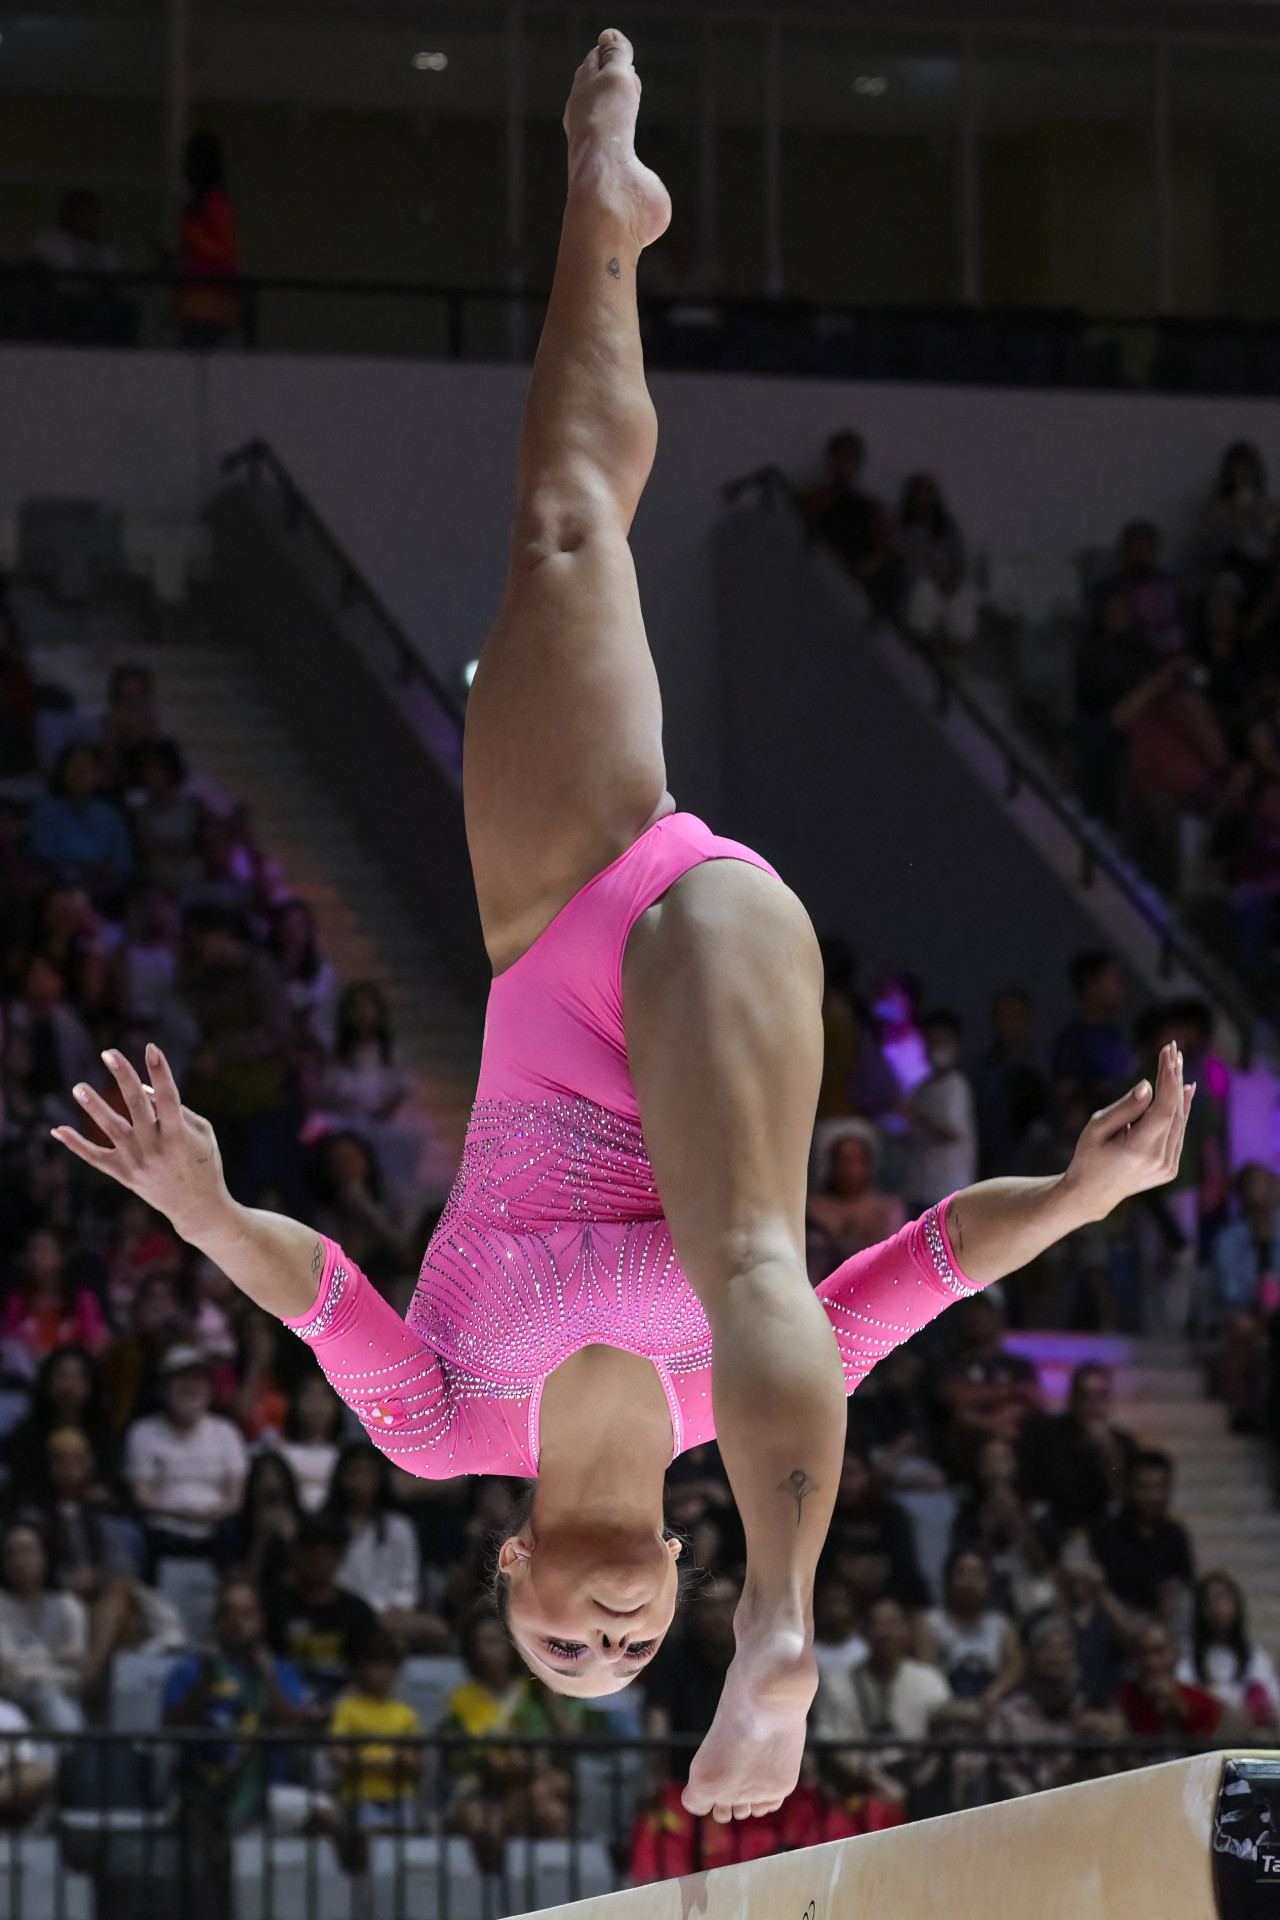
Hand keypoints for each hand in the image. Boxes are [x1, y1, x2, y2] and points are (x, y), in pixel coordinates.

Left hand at [52, 1045, 231, 1246]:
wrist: (196, 1207)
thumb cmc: (204, 1162)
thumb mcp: (202, 1133)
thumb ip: (176, 1109)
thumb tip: (144, 1089)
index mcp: (179, 1136)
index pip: (169, 1098)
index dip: (160, 1072)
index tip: (151, 1048)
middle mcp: (156, 1148)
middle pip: (137, 1106)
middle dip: (124, 1077)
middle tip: (109, 1053)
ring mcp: (137, 1162)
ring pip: (112, 1130)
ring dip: (95, 1108)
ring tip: (78, 1088)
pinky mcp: (123, 1174)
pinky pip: (95, 1158)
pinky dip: (76, 1145)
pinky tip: (57, 1130)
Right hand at [1062, 1043, 1191, 1223]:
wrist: (1092, 1194)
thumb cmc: (1088, 1156)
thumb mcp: (1097, 1127)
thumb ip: (1125, 1107)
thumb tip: (1148, 1085)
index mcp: (1139, 1150)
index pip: (1163, 1108)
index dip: (1168, 1078)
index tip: (1167, 1053)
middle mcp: (1159, 1160)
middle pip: (1174, 1111)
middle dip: (1174, 1077)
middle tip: (1174, 1049)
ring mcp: (1168, 1167)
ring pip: (1179, 1121)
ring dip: (1179, 1091)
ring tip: (1178, 1063)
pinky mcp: (1170, 1168)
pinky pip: (1178, 1132)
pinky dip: (1181, 1110)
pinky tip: (1184, 1089)